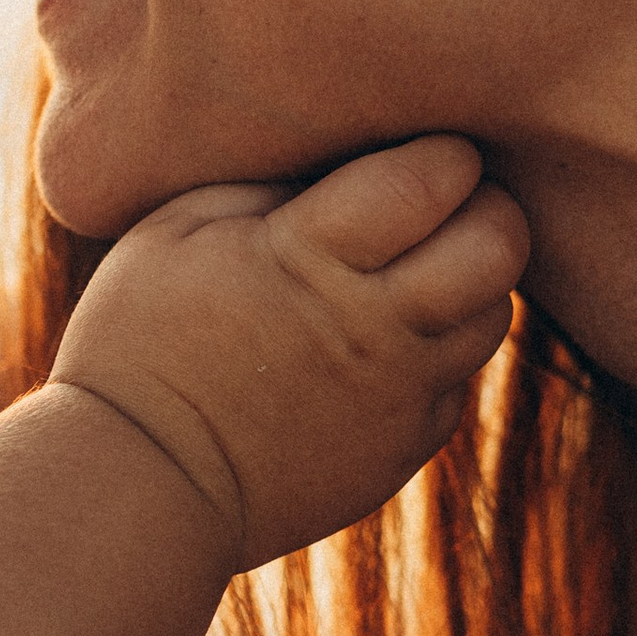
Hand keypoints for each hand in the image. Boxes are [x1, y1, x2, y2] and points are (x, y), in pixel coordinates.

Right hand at [49, 135, 525, 572]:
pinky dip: (432, 354)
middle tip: (441, 203)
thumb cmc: (138, 340)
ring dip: (467, 283)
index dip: (442, 152)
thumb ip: (271, 181)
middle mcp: (374, 329)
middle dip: (486, 207)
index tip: (413, 151)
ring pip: (491, 317)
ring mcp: (397, 399)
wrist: (138, 484)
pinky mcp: (401, 452)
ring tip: (408, 272)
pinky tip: (372, 345)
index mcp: (313, 259)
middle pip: (498, 247)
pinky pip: (454, 383)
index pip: (434, 179)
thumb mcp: (175, 227)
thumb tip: (347, 156)